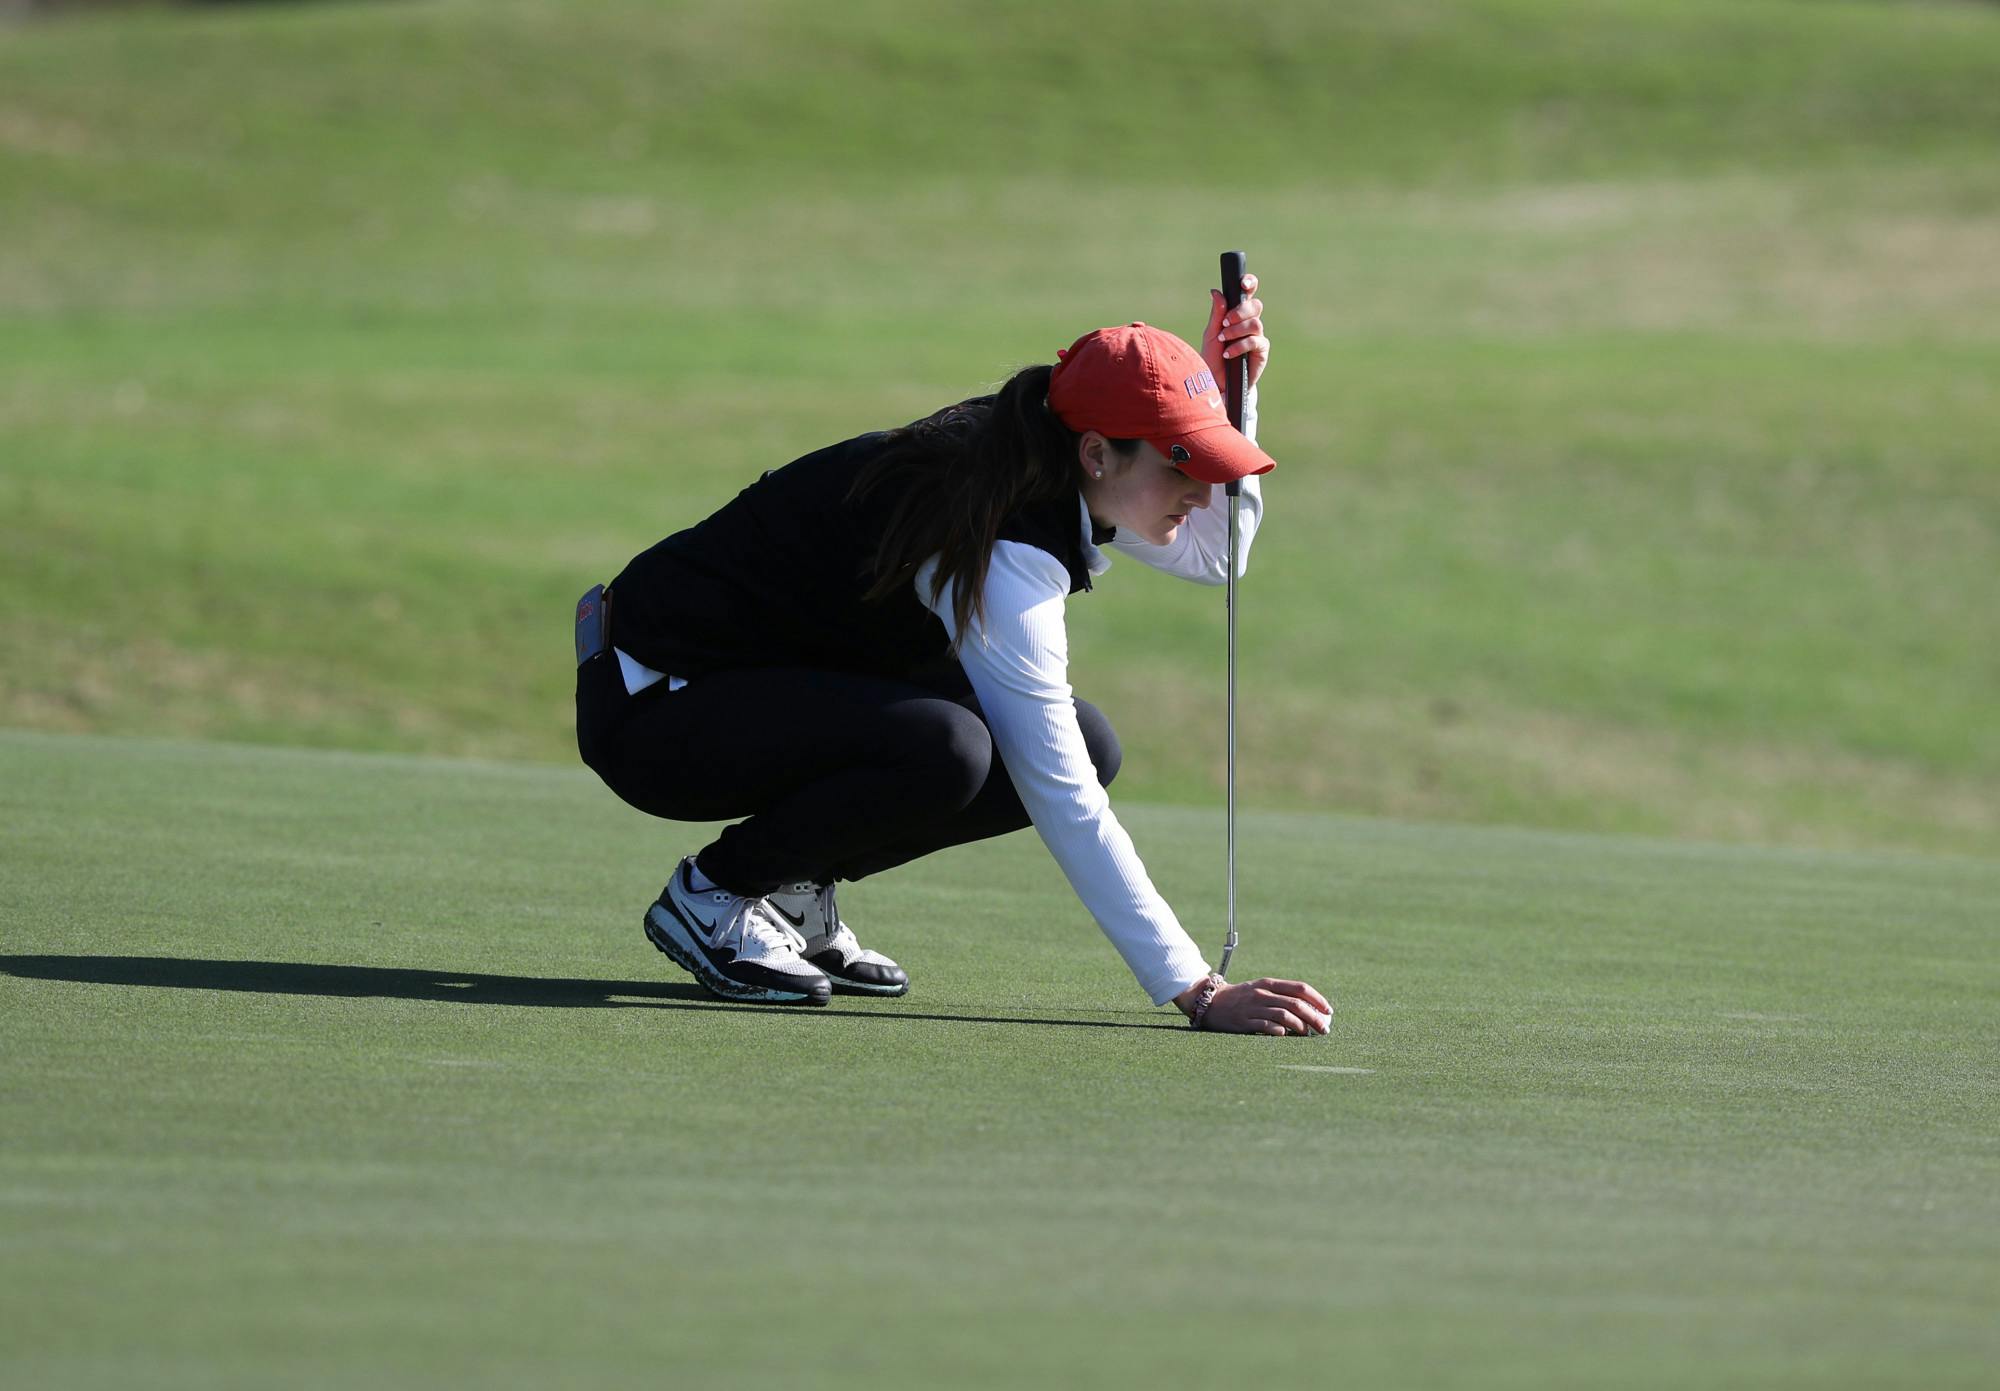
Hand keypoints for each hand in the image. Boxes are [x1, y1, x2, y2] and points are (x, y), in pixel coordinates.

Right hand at [1178, 975, 1330, 1035]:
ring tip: (1308, 1035)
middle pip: (1296, 1004)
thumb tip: (1310, 1010)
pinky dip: (1280, 1031)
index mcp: (1269, 984)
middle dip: (1314, 1017)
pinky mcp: (1244, 1022)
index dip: (1317, 999)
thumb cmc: (1242, 998)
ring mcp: (1253, 1008)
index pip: (1299, 988)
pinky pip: (1266, 1027)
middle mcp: (1263, 994)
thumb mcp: (1261, 991)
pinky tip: (1286, 1035)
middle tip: (1325, 1029)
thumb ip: (1282, 997)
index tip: (1329, 1011)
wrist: (1211, 1002)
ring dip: (1301, 1026)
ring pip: (1284, 1015)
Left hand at [1200, 271, 1269, 393]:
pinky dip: (1240, 346)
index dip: (1250, 284)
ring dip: (1237, 330)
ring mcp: (1257, 336)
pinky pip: (1255, 341)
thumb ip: (1217, 314)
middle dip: (1240, 311)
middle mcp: (1250, 323)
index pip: (1247, 294)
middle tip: (1225, 322)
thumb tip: (1216, 291)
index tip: (1244, 283)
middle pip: (1255, 305)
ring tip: (1224, 340)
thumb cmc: (1213, 358)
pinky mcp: (1261, 351)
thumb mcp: (1211, 334)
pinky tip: (1228, 353)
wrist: (1216, 383)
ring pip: (1255, 323)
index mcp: (1237, 314)